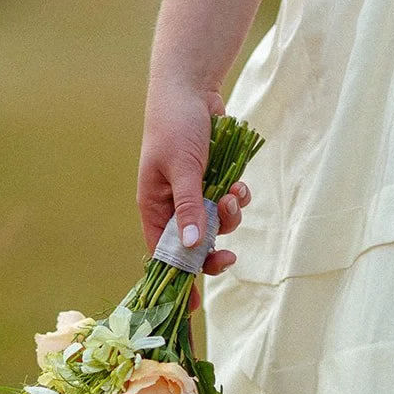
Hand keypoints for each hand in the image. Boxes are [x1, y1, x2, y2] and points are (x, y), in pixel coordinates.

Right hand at [137, 79, 250, 310]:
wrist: (192, 86)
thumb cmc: (176, 124)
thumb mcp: (182, 169)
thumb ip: (190, 208)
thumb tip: (191, 247)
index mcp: (153, 207)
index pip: (163, 255)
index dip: (178, 280)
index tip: (193, 307)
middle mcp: (172, 206)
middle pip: (194, 246)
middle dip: (213, 249)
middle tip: (230, 257)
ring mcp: (195, 194)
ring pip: (217, 225)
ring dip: (230, 216)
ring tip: (234, 195)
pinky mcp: (214, 181)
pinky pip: (230, 203)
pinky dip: (238, 197)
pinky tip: (240, 183)